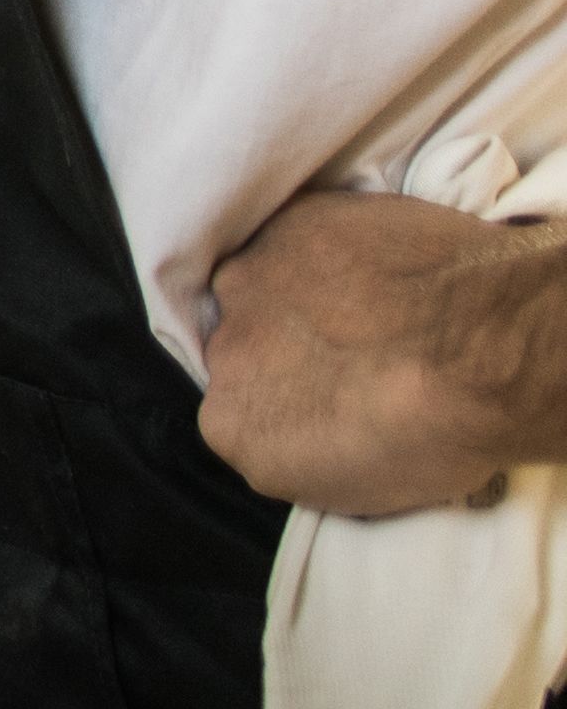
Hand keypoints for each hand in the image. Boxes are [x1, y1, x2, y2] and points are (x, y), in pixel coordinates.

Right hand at [204, 190, 566, 517]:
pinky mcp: (293, 221)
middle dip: (286, 346)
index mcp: (229, 426)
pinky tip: (385, 265)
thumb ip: (304, 447)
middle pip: (246, 344)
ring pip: (265, 283)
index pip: (245, 413)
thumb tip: (314, 418)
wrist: (485, 351)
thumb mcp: (359, 488)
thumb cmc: (438, 438)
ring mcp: (252, 276)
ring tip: (373, 304)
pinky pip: (303, 235)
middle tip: (358, 353)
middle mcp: (224, 346)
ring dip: (300, 291)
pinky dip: (333, 249)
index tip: (336, 403)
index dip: (292, 406)